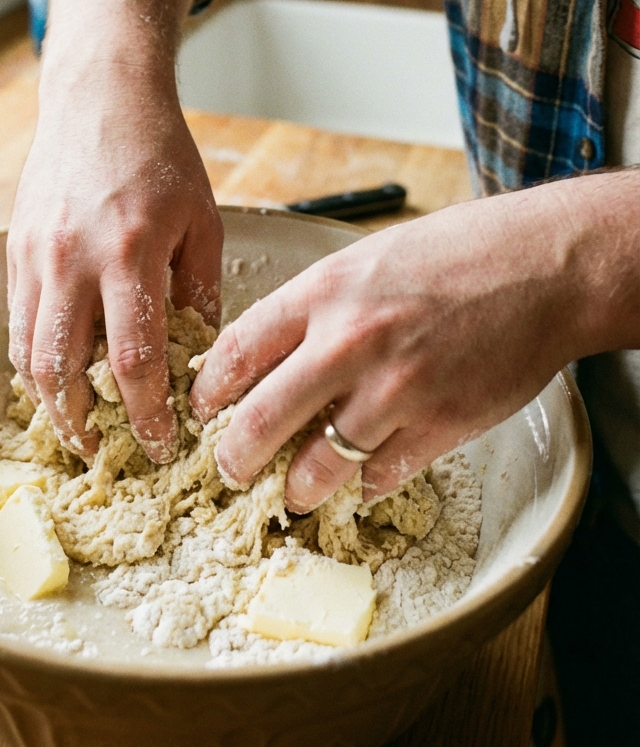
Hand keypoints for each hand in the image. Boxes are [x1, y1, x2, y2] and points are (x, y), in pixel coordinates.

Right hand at [7, 0, 221, 460]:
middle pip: (65, 372)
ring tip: (78, 429)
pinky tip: (57, 378)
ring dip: (51, 404)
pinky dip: (33, 362)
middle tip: (108, 454)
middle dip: (86, 425)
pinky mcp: (14, 251)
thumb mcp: (202, 220)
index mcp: (129, 254)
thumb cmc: (160, 156)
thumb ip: (201, 291)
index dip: (147, 415)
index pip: (133, 361)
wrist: (98, 99)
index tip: (163, 445)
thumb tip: (203, 359)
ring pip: (29, 355)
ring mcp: (35, 257)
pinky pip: (17, 324)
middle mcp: (72, 261)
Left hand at [190, 171, 639, 509]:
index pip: (235, 352)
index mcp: (323, 293)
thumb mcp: (364, 259)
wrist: (542, 266)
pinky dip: (365, 485)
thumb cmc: (455, 253)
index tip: (203, 409)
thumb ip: (314, 306)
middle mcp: (348, 343)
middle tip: (231, 470)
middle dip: (234, 458)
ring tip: (292, 493)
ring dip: (296, 489)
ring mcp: (394, 390)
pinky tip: (362, 478)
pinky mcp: (439, 425)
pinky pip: (380, 477)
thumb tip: (267, 354)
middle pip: (259, 422)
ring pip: (317, 468)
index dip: (208, 391)